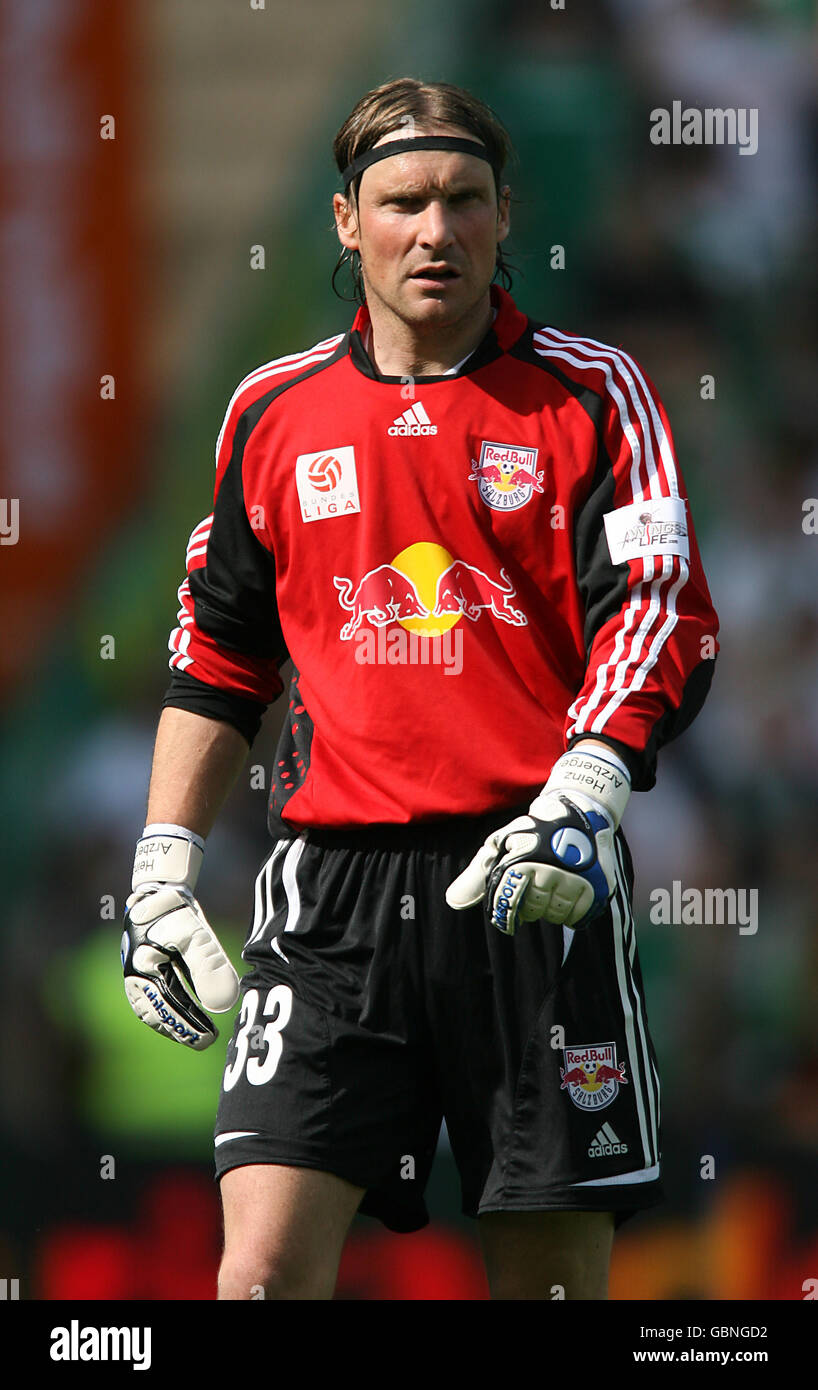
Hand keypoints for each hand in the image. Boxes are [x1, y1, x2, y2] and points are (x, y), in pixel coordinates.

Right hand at [121, 827, 238, 1048]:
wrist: (159, 891)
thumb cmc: (176, 911)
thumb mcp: (196, 935)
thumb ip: (208, 967)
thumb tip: (222, 1004)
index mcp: (142, 969)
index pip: (167, 1007)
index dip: (187, 1026)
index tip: (209, 1039)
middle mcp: (134, 974)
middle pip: (155, 1012)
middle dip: (179, 1029)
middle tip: (205, 1042)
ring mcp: (135, 972)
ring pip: (150, 1008)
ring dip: (171, 1023)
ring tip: (194, 1034)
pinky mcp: (142, 969)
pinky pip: (151, 998)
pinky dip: (167, 1010)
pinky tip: (185, 1014)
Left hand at [445, 748, 630, 935]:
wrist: (577, 811)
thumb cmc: (532, 832)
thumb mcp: (500, 845)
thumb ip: (476, 876)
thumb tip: (453, 902)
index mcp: (522, 863)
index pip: (509, 906)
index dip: (507, 915)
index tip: (508, 918)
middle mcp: (549, 873)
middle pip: (533, 912)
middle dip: (530, 905)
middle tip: (535, 886)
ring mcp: (575, 881)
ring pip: (555, 916)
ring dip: (551, 907)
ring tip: (552, 886)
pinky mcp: (597, 887)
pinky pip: (577, 917)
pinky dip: (571, 913)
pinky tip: (568, 895)